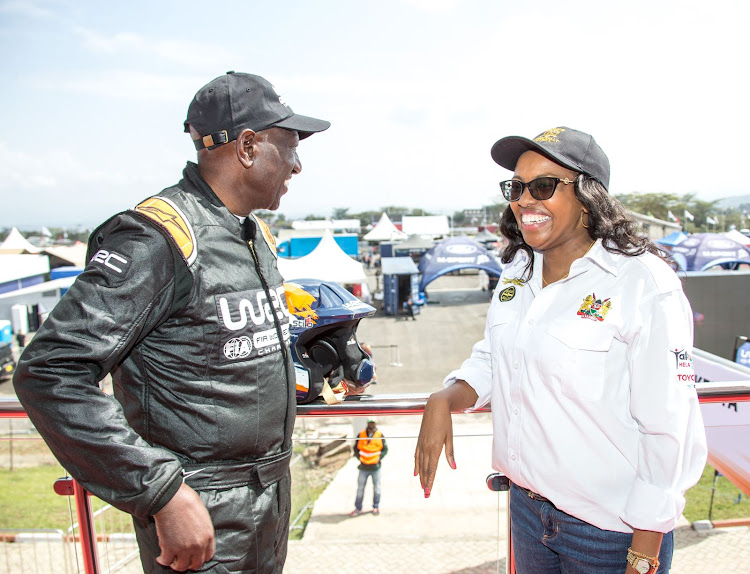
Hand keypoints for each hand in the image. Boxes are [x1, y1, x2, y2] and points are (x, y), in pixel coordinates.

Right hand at [154, 482, 214, 570]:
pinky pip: (166, 562)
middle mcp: (198, 545)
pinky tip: (161, 557)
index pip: (208, 555)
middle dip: (189, 563)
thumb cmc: (187, 502)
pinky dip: (162, 560)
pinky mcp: (169, 549)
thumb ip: (203, 530)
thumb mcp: (203, 516)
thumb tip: (198, 536)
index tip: (195, 556)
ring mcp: (184, 549)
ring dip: (176, 564)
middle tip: (183, 559)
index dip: (200, 556)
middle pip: (196, 564)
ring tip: (172, 560)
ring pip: (181, 567)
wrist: (173, 499)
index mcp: (208, 536)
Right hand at [414, 381, 477, 496]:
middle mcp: (426, 447)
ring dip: (420, 476)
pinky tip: (415, 472)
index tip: (428, 491)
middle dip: (425, 482)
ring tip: (421, 486)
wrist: (435, 407)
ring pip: (419, 464)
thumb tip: (453, 467)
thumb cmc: (445, 421)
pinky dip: (416, 465)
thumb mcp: (450, 437)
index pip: (431, 468)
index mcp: (435, 447)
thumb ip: (450, 453)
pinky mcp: (419, 440)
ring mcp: (421, 444)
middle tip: (425, 494)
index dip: (430, 480)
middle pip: (424, 468)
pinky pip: (416, 456)